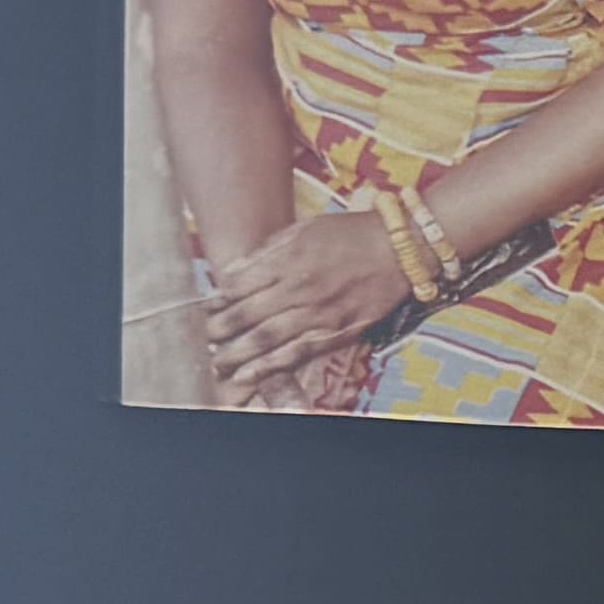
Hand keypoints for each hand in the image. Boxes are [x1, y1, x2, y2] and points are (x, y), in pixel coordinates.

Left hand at [203, 210, 419, 393]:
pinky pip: (300, 352)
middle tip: (200, 343)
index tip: (202, 313)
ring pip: (268, 338)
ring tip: (217, 366)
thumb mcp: (306, 229)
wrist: (403, 248)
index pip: (241, 285)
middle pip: (248, 315)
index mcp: (290, 258)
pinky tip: (251, 374)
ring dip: (238, 354)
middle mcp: (300, 287)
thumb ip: (270, 251)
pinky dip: (272, 366)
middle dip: (220, 331)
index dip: (218, 302)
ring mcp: (320, 312)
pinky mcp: (339, 330)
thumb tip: (236, 271)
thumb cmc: (353, 234)